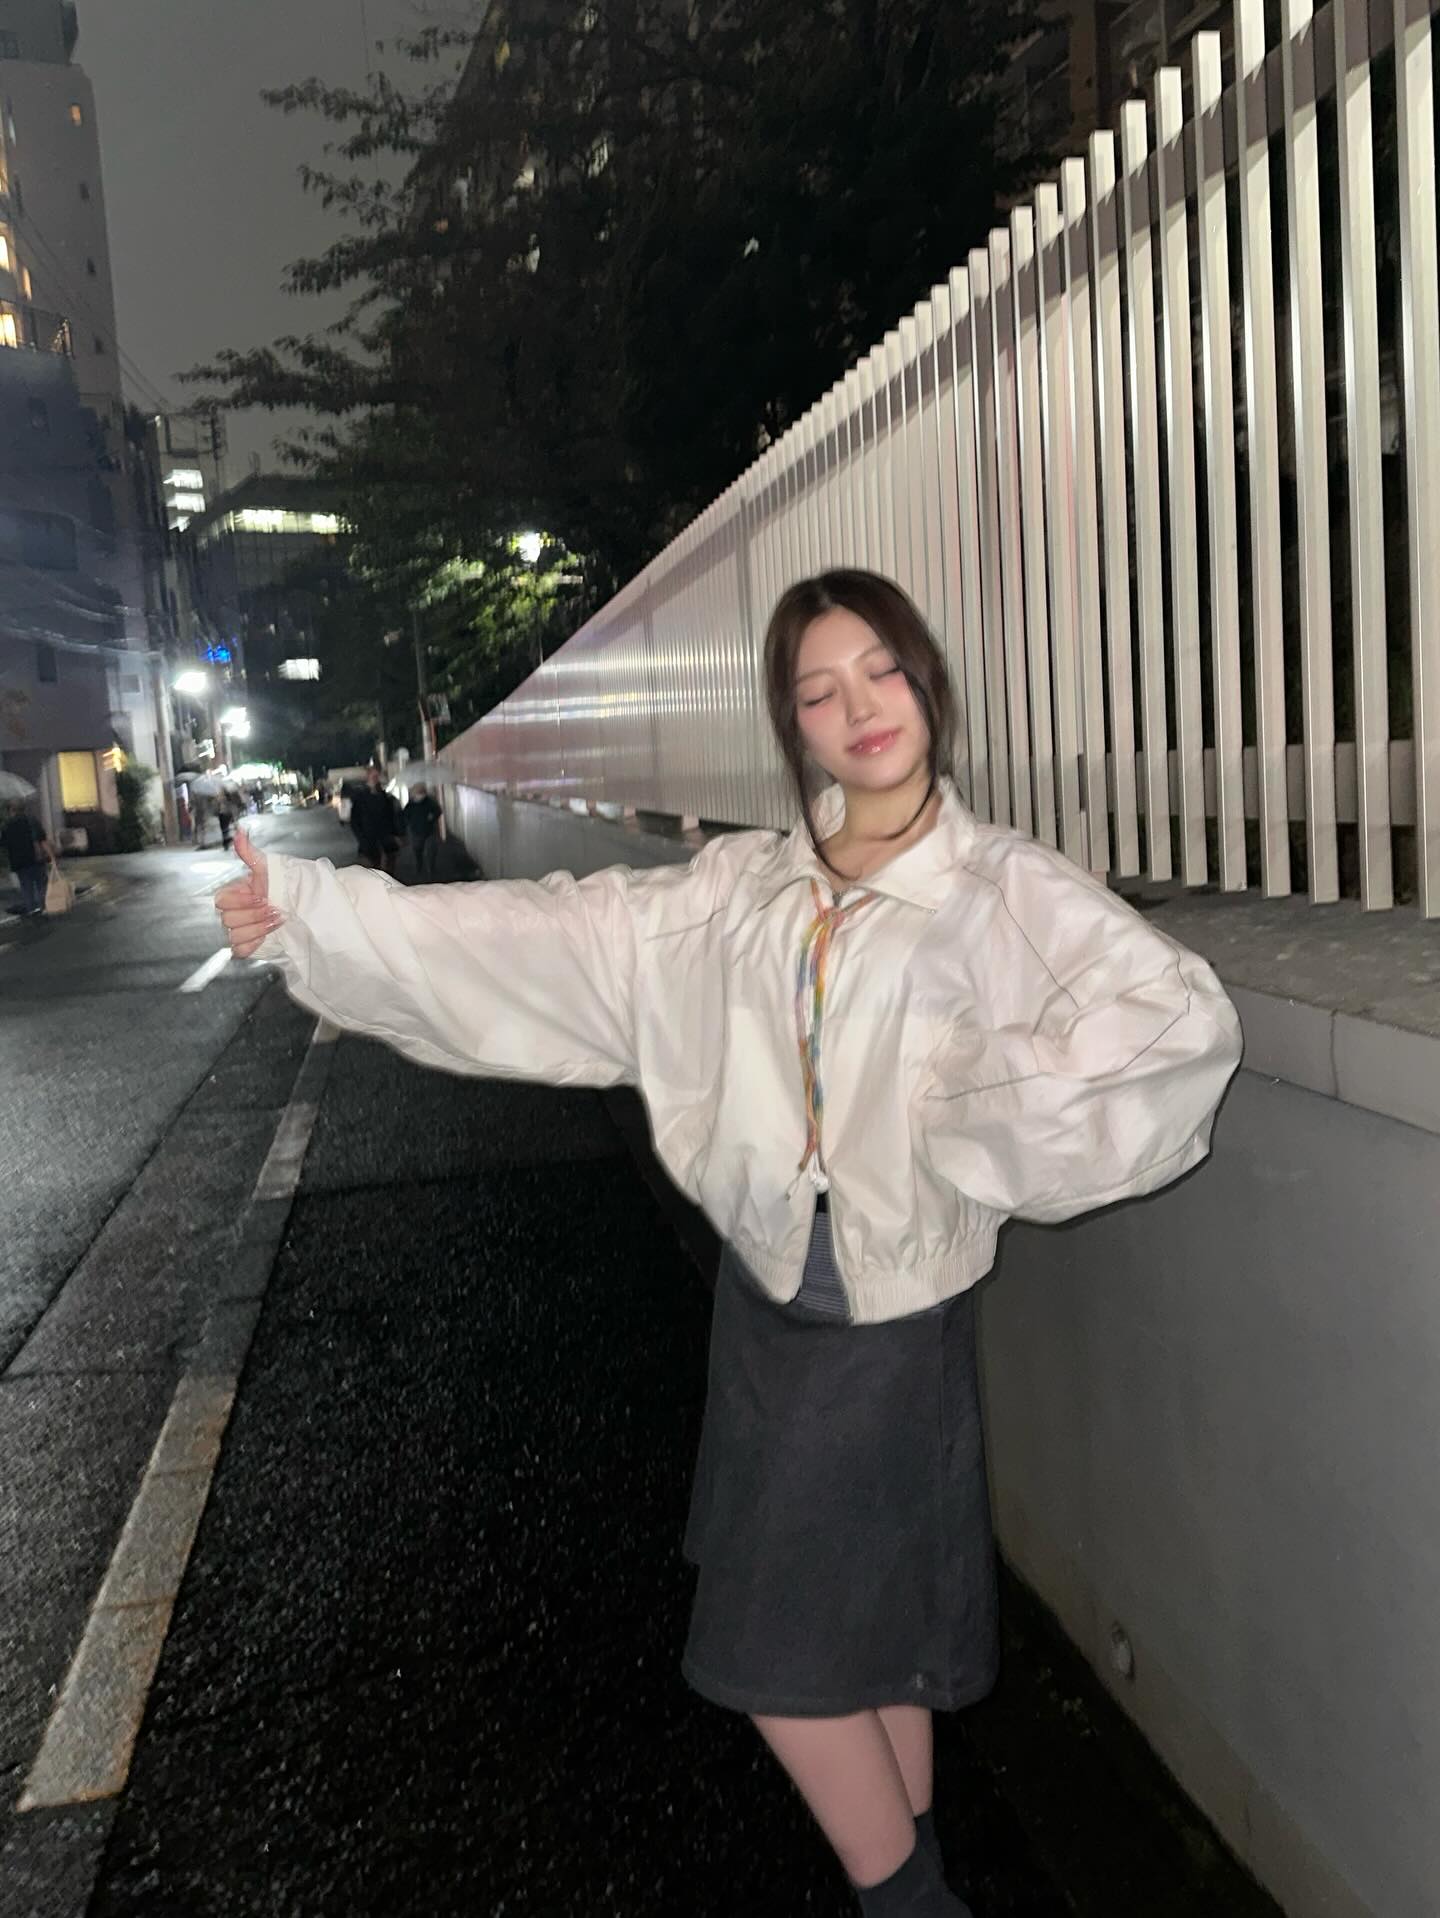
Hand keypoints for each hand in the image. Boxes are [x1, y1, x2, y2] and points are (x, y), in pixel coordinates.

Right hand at [213, 829, 280, 957]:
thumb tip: (240, 832)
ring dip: (258, 928)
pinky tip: (268, 935)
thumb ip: (250, 852)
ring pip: (234, 936)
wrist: (301, 907)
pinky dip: (253, 944)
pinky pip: (239, 950)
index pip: (221, 901)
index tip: (261, 896)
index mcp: (234, 893)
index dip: (241, 901)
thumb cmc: (283, 886)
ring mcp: (239, 929)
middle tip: (274, 908)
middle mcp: (234, 912)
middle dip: (255, 914)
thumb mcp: (269, 867)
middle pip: (228, 920)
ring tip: (276, 920)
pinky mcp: (247, 945)